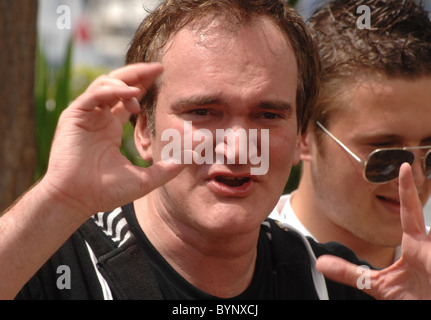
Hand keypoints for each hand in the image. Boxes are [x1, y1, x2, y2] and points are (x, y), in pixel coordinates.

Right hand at [39, 63, 184, 219]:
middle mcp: (98, 118)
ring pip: (104, 84)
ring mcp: (85, 116)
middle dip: (137, 73)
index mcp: (111, 127)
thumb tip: (191, 160)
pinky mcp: (73, 116)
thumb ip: (166, 169)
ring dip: (125, 82)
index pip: (128, 98)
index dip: (143, 85)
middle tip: (158, 68)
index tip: (162, 76)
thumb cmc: (105, 192)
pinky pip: (93, 95)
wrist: (77, 201)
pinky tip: (130, 93)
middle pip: (118, 85)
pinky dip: (112, 90)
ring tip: (141, 89)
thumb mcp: (144, 179)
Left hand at [316, 163, 430, 298]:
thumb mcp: (379, 286)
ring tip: (424, 264)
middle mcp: (429, 245)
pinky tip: (429, 265)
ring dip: (429, 256)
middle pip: (425, 217)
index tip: (403, 166)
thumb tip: (320, 263)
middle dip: (419, 211)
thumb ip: (350, 273)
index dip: (406, 189)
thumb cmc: (416, 298)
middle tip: (415, 198)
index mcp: (415, 245)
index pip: (409, 211)